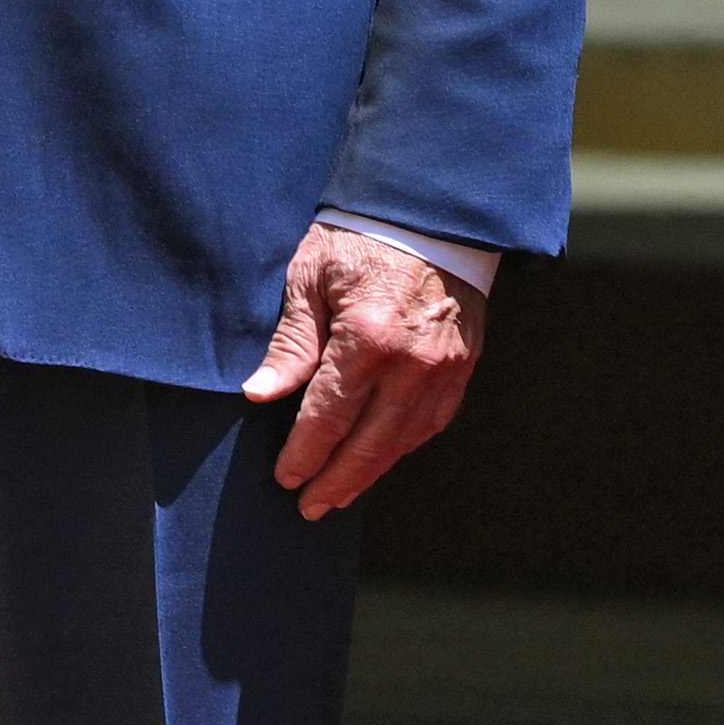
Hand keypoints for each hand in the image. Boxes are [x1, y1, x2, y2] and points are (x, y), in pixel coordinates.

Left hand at [239, 220, 486, 516]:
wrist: (433, 216)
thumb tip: (259, 395)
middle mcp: (411, 362)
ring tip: (341, 494)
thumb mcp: (310, 279)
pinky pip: (433, 421)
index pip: (327, 418)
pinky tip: (383, 458)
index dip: (303, 454)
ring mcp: (444, 368)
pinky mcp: (464, 365)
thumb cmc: (362, 240)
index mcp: (366, 339)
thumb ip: (291, 343)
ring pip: (404, 440)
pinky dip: (405, 446)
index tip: (285, 477)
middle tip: (308, 507)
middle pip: (368, 443)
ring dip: (370, 473)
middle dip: (335, 480)